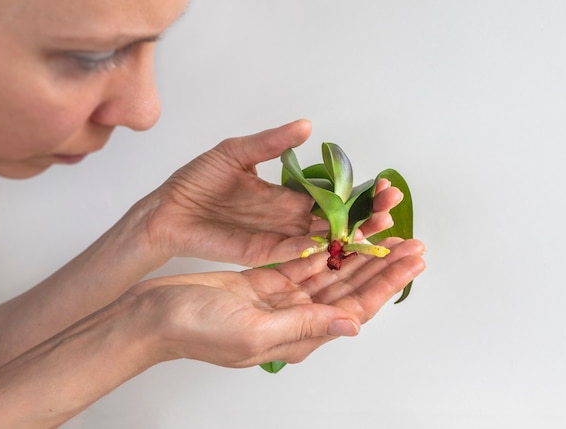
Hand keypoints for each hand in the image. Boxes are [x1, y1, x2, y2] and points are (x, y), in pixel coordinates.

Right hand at [129, 238, 424, 367]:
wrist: (155, 314)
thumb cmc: (196, 329)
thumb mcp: (254, 333)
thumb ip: (305, 326)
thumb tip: (353, 325)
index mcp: (299, 335)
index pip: (356, 307)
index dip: (387, 283)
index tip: (411, 260)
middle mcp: (297, 317)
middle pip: (351, 287)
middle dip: (382, 264)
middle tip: (411, 241)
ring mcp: (282, 298)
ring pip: (331, 270)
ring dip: (358, 250)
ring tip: (384, 231)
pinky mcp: (267, 280)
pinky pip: (304, 260)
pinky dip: (325, 244)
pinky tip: (343, 231)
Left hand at [141, 119, 402, 266]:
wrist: (168, 209)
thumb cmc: (198, 180)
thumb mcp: (237, 152)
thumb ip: (272, 142)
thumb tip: (306, 126)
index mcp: (285, 194)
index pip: (330, 194)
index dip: (356, 193)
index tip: (383, 187)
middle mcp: (287, 217)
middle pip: (334, 219)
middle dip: (364, 216)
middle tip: (390, 209)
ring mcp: (276, 237)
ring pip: (320, 238)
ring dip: (347, 235)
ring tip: (376, 229)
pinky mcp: (260, 253)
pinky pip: (291, 252)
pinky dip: (310, 249)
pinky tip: (330, 242)